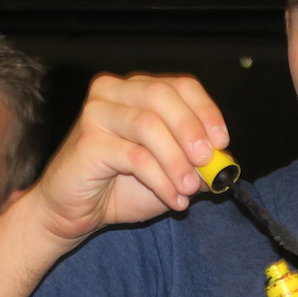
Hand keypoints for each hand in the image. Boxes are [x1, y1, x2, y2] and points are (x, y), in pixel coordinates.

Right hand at [29, 73, 228, 243]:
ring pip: (148, 125)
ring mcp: (96, 114)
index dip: (205, 110)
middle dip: (191, 129)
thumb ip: (194, 161)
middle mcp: (112, 92)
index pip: (179, 85)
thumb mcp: (168, 170)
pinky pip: (134, 157)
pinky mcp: (88, 142)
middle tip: (208, 161)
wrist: (73, 211)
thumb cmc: (118, 186)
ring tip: (189, 189)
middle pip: (162, 95)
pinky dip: (160, 179)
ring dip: (177, 161)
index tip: (222, 141)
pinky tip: (172, 199)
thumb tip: (224, 159)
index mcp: (135, 90)